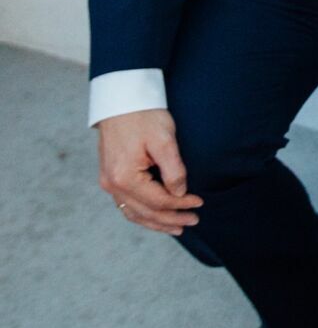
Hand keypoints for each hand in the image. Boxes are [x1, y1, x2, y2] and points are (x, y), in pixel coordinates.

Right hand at [96, 109, 203, 234]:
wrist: (121, 99)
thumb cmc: (143, 115)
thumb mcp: (164, 140)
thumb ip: (173, 170)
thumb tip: (180, 194)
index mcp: (125, 177)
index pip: (159, 201)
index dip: (181, 205)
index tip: (200, 202)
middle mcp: (112, 184)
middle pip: (146, 212)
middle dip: (171, 219)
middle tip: (194, 221)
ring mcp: (108, 182)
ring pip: (134, 213)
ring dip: (156, 223)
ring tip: (177, 228)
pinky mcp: (109, 177)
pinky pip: (126, 204)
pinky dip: (142, 214)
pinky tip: (155, 217)